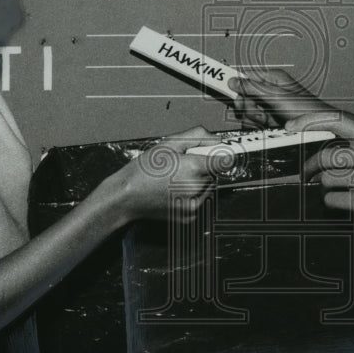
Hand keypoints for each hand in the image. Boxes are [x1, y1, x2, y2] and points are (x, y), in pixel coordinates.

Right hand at [102, 126, 219, 222]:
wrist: (127, 197)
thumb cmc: (143, 170)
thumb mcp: (169, 143)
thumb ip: (198, 136)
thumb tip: (218, 139)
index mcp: (194, 168)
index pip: (226, 161)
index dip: (225, 154)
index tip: (225, 151)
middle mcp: (197, 188)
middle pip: (214, 172)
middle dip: (204, 165)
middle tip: (183, 163)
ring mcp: (194, 204)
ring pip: (208, 186)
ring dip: (199, 180)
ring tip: (175, 177)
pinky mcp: (190, 216)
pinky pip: (200, 199)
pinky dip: (192, 193)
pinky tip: (174, 189)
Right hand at [228, 68, 336, 127]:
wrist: (318, 129)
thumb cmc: (306, 110)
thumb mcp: (276, 96)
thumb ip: (253, 87)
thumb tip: (234, 80)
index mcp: (273, 77)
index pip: (246, 76)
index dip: (237, 85)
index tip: (223, 86)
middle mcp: (271, 89)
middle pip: (245, 95)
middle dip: (249, 106)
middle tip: (258, 111)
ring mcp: (271, 105)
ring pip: (249, 110)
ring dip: (255, 118)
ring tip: (269, 120)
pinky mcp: (271, 118)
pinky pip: (255, 121)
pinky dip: (259, 125)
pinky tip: (269, 126)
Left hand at [293, 114, 353, 246]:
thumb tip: (321, 151)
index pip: (336, 120)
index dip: (309, 121)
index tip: (290, 127)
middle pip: (324, 156)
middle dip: (310, 168)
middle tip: (308, 176)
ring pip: (326, 180)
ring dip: (325, 190)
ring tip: (339, 194)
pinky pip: (331, 200)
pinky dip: (332, 205)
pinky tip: (348, 206)